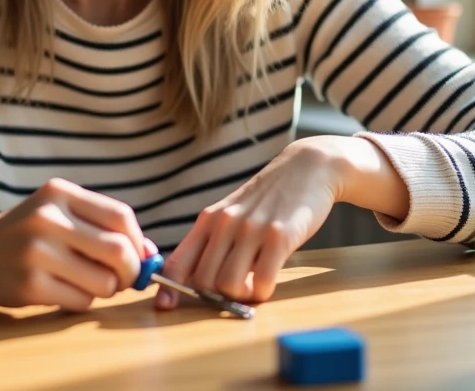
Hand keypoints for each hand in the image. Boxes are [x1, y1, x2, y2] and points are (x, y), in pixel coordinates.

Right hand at [0, 178, 153, 311]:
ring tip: (84, 281)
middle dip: (129, 271)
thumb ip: (101, 226)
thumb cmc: (28, 233)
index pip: (121, 216)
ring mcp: (37, 252)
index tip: (137, 256)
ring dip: (104, 289)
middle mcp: (48, 219)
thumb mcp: (59, 213)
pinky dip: (81, 301)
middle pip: (118, 251)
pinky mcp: (29, 285)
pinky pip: (81, 301)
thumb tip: (150, 254)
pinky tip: (61, 290)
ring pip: (103, 282)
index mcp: (60, 194)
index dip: (138, 241)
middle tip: (121, 279)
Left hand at [155, 135, 407, 309]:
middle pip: (201, 281)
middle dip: (215, 296)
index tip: (167, 306)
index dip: (169, 288)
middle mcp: (224, 223)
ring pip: (227, 285)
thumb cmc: (269, 200)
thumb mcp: (233, 214)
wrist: (308, 168)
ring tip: (253, 285)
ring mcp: (250, 228)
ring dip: (240, 296)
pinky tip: (268, 281)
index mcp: (208, 219)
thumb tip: (197, 281)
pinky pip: (261, 281)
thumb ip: (215, 242)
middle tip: (235, 290)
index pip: (176, 261)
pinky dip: (262, 292)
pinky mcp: (279, 235)